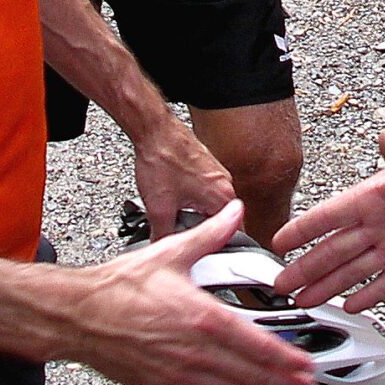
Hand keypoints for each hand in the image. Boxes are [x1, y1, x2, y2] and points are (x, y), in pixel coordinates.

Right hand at [64, 201, 315, 384]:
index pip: (255, 344)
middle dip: (282, 382)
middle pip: (249, 374)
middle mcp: (194, 350)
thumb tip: (234, 211)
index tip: (304, 364)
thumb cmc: (120, 286)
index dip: (285, 359)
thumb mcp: (171, 253)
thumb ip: (210, 234)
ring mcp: (178, 373)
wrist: (79, 315)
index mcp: (201, 316)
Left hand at [132, 117, 236, 238]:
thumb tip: (163, 249)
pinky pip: (205, 191)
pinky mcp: (206, 165)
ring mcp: (217, 173)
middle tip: (185, 238)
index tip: (205, 254)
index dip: (216, 248)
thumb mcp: (158, 210)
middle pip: (220, 220)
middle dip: (202, 230)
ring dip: (196, 213)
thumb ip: (164, 237)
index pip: (232, 234)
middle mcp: (225, 183)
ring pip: (211, 205)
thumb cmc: (161, 159)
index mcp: (222, 196)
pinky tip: (174, 197)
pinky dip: (192, 199)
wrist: (153, 130)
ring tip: (176, 215)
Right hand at [271, 130, 384, 310]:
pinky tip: (348, 306)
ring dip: (328, 286)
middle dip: (306, 267)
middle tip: (280, 285)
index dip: (303, 229)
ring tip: (303, 301)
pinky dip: (368, 296)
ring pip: (354, 271)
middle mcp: (380, 224)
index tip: (277, 242)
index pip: (329, 216)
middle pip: (334, 250)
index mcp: (374, 197)